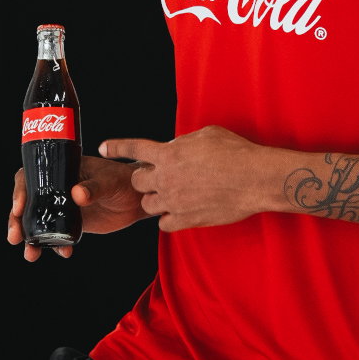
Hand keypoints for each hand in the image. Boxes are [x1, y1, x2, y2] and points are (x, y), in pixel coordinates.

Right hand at [7, 155, 151, 260]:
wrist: (139, 199)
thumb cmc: (124, 180)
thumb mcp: (109, 181)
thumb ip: (94, 187)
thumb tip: (77, 194)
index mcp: (61, 171)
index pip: (31, 177)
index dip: (20, 191)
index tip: (19, 207)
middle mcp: (58, 189)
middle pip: (28, 204)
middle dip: (17, 221)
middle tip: (15, 237)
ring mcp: (63, 208)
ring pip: (39, 224)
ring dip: (31, 240)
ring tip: (31, 254)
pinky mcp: (73, 224)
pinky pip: (57, 237)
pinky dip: (56, 246)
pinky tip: (64, 253)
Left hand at [101, 125, 283, 231]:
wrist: (254, 179)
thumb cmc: (236, 152)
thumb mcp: (207, 135)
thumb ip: (183, 143)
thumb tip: (176, 148)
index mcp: (169, 154)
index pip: (133, 148)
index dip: (116, 147)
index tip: (104, 147)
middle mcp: (166, 177)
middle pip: (137, 180)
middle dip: (145, 177)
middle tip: (160, 176)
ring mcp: (174, 201)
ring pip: (147, 204)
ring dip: (155, 198)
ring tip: (172, 194)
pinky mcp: (186, 220)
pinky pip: (163, 224)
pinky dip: (168, 218)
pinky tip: (179, 211)